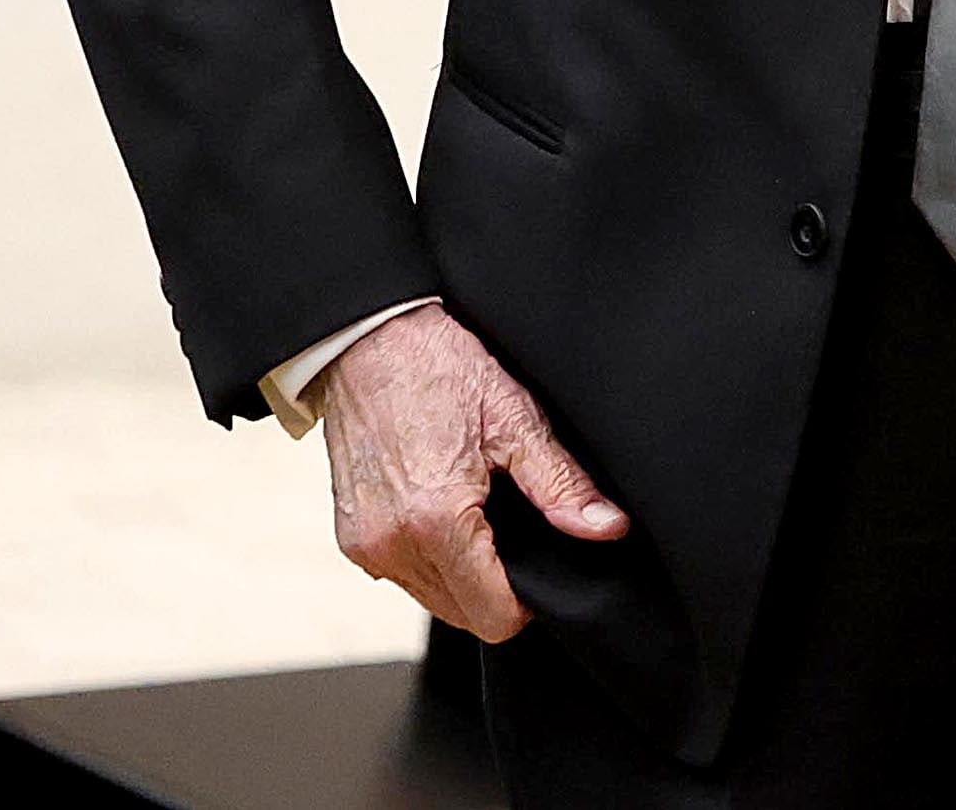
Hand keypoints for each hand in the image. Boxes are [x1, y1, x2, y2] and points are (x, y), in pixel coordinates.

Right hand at [315, 304, 628, 641]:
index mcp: (435, 520)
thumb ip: (561, 485)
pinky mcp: (349, 539)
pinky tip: (439, 511)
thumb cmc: (437, 366)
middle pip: (464, 616)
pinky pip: (403, 576)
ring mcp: (365, 545)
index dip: (528, 599)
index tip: (538, 562)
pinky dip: (428, 558)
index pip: (494, 617)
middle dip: (495, 586)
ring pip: (433, 600)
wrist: (368, 338)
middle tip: (508, 528)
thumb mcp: (514, 419)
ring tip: (472, 513)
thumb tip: (606, 527)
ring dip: (460, 574)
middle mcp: (392, 543)